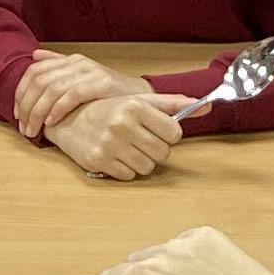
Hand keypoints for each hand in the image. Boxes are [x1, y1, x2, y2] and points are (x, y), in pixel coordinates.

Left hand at [16, 47, 125, 140]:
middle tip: (24, 127)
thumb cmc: (108, 93)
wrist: (141, 97)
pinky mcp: (102, 84)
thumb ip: (58, 65)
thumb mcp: (81, 76)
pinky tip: (52, 122)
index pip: (34, 71)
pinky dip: (58, 109)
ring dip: (38, 112)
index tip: (18, 114)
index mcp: (70, 60)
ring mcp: (90, 72)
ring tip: (34, 129)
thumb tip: (35, 55)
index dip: (21, 93)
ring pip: (52, 89)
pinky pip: (72, 95)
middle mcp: (78, 63)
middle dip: (27, 106)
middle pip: (40, 81)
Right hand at [48, 85, 185, 181]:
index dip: (168, 135)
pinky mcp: (98, 161)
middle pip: (162, 153)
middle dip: (155, 149)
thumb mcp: (138, 99)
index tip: (156, 130)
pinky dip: (125, 169)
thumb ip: (172, 103)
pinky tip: (115, 156)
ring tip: (127, 148)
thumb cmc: (107, 108)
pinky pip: (128, 175)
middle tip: (139, 140)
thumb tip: (206, 105)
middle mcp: (122, 124)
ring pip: (147, 167)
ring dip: (141, 161)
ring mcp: (109, 144)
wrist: (67, 116)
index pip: (174, 133)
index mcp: (135, 106)